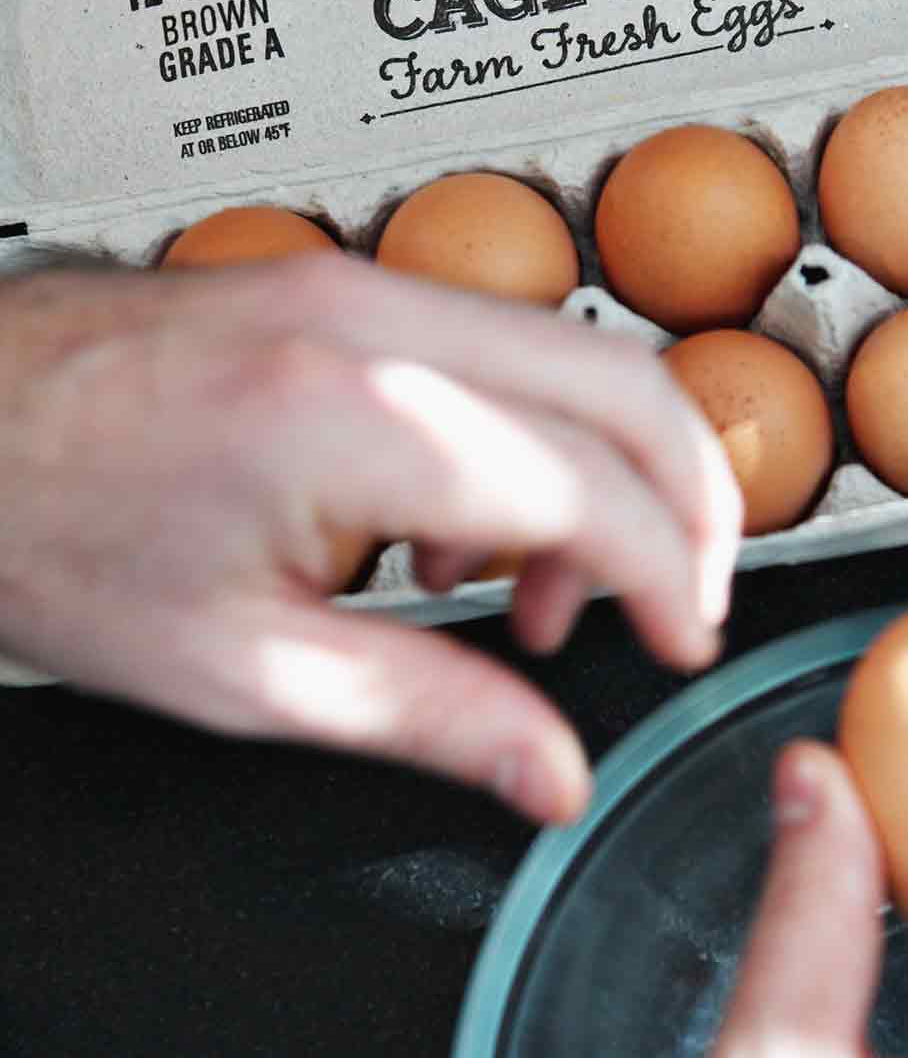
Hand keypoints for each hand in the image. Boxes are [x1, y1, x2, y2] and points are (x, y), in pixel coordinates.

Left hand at [0, 260, 740, 818]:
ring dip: (607, 470)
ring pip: (573, 352)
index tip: (683, 642)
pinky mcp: (337, 284)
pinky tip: (457, 534)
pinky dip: (530, 434)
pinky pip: (495, 345)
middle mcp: (377, 325)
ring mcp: (358, 286)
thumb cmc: (47, 528)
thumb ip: (428, 718)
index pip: (601, 488)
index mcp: (363, 421)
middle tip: (681, 602)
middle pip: (629, 382)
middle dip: (692, 502)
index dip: (673, 580)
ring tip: (539, 596)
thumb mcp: (245, 670)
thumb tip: (549, 772)